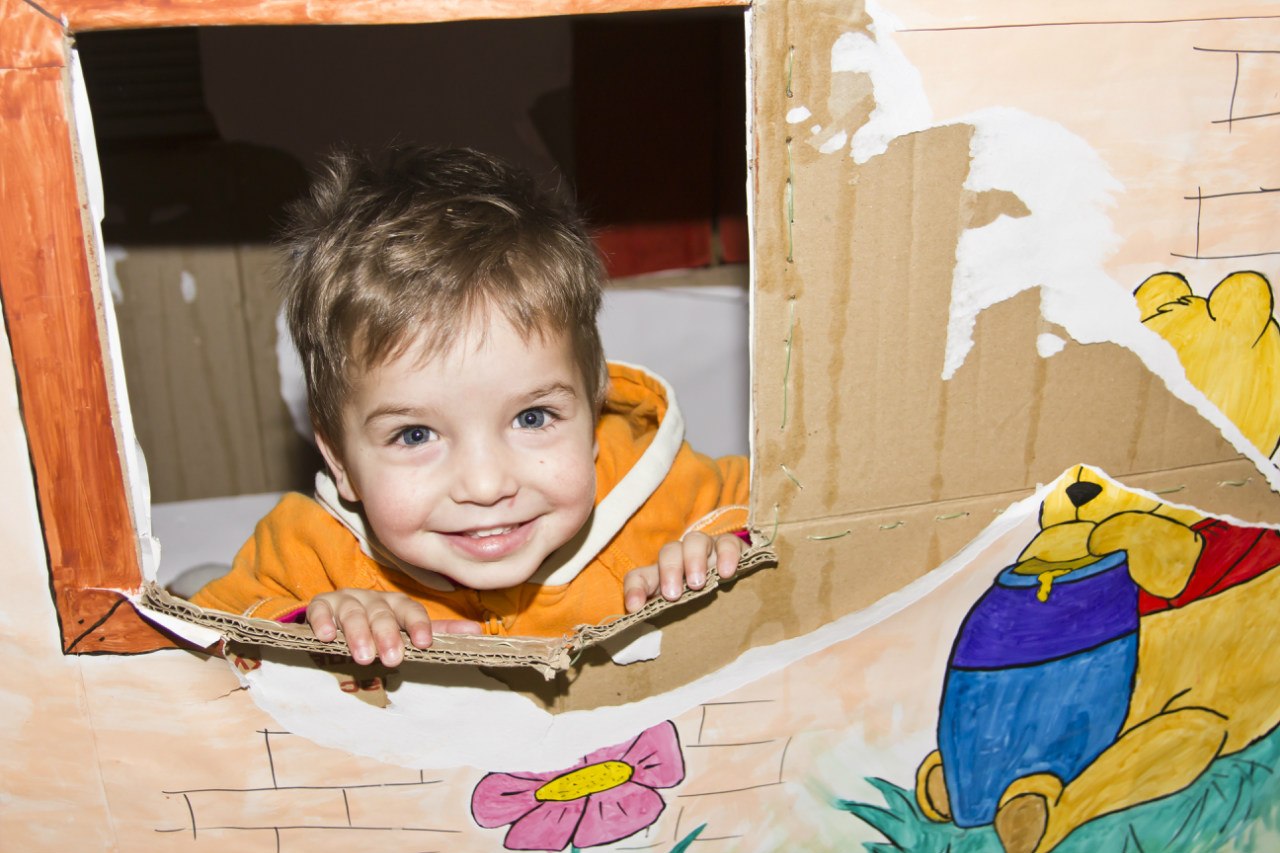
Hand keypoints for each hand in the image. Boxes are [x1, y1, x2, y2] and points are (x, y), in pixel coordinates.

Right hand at [307, 589, 481, 665]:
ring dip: (359, 633)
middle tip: (394, 658)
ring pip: (354, 613)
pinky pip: (320, 610)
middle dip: (389, 635)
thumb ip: (438, 631)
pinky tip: (326, 637)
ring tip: (365, 656)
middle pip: (383, 613)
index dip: (419, 625)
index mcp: (397, 605)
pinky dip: (323, 622)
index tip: (425, 643)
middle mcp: (374, 599)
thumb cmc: (380, 626)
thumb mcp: (407, 629)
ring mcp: (347, 601)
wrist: (337, 616)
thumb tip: (477, 632)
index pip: (411, 610)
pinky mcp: (322, 605)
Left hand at [623, 531, 744, 613]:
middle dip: (669, 571)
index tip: (635, 607)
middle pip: (669, 551)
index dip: (635, 589)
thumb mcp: (681, 619)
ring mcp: (707, 550)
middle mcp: (682, 559)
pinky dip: (726, 555)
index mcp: (662, 578)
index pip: (640, 576)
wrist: (742, 601)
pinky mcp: (731, 547)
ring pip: (695, 540)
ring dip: (693, 560)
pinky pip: (727, 543)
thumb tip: (644, 642)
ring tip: (698, 584)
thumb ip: (665, 624)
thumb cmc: (703, 613)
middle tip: (673, 595)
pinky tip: (727, 573)